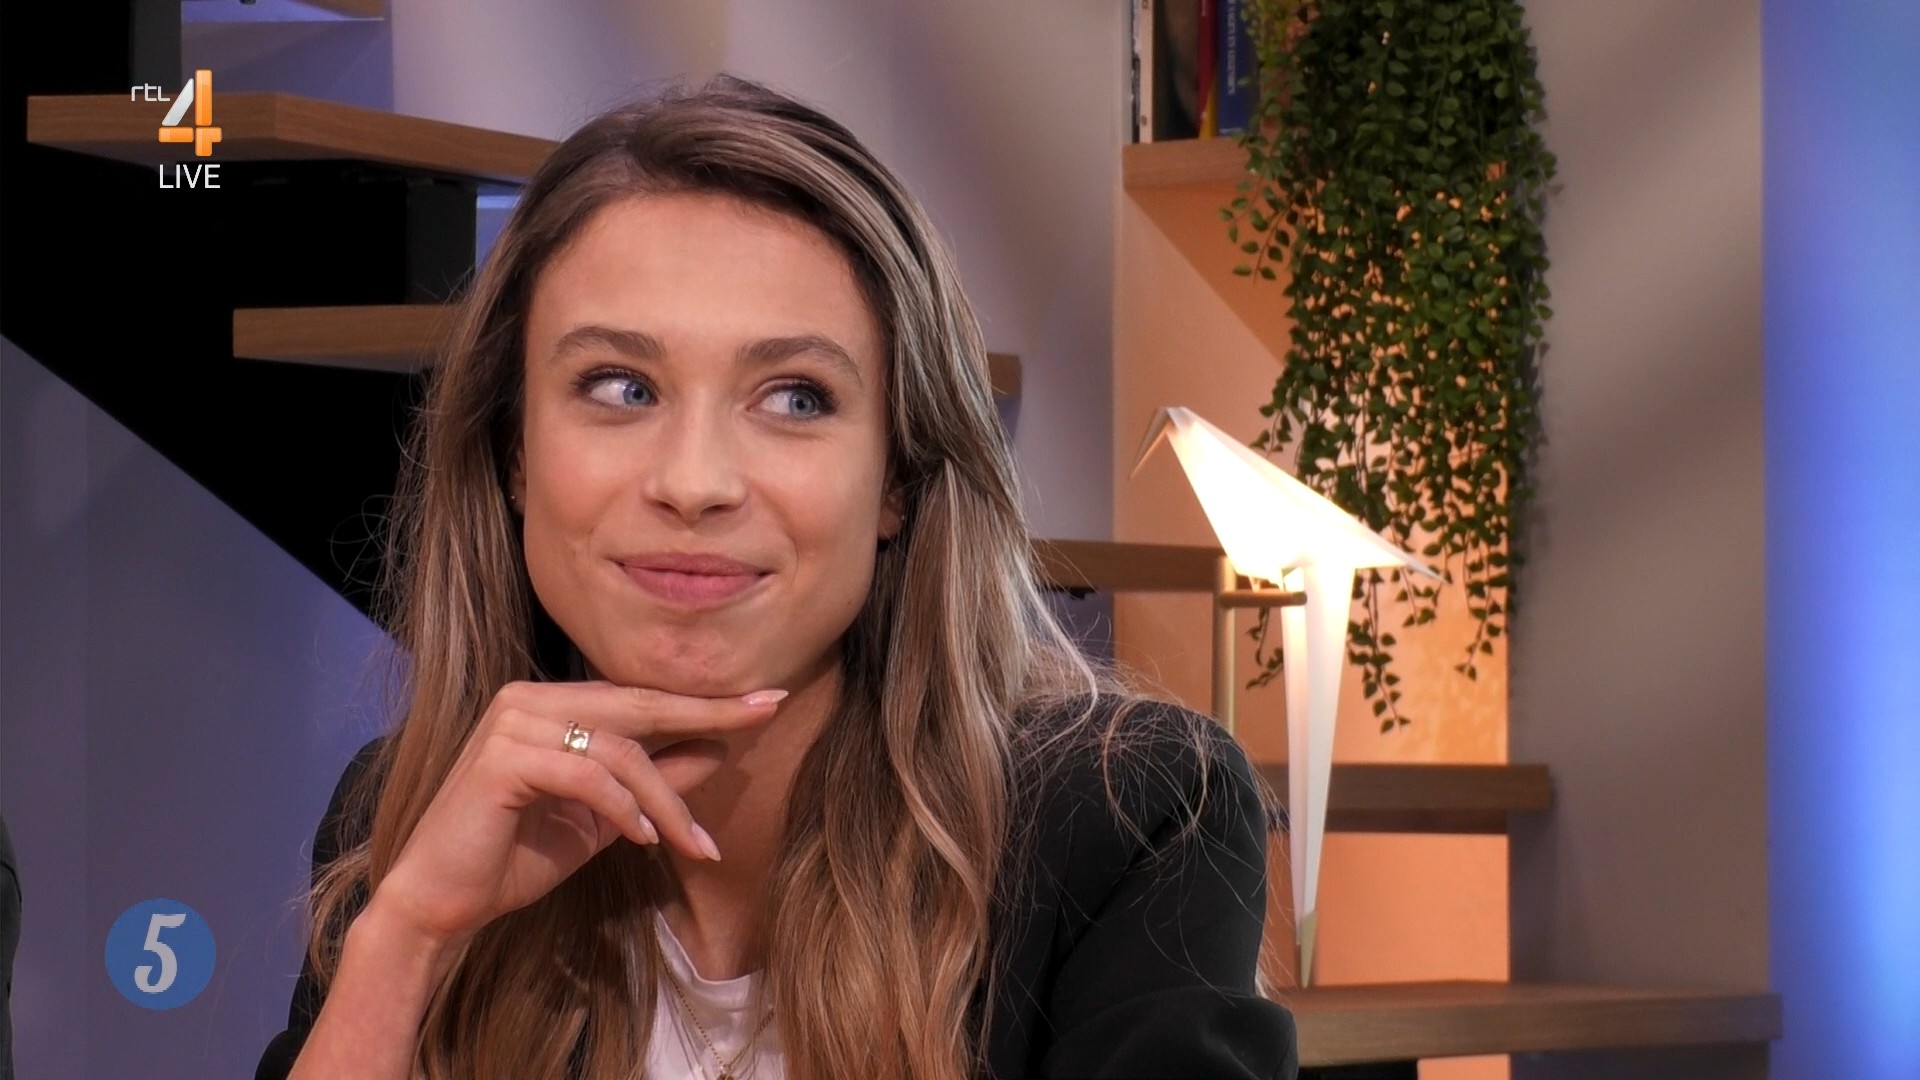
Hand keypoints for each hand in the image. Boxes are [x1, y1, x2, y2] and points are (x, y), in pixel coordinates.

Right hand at [369, 679, 784, 947]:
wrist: (439, 904)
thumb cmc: (515, 857)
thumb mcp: (604, 820)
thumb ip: (654, 783)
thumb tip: (717, 749)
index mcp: (549, 705)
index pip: (639, 699)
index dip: (703, 702)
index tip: (766, 702)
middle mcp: (528, 700)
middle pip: (638, 707)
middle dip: (707, 715)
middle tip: (767, 715)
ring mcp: (511, 724)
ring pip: (619, 750)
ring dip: (666, 801)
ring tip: (693, 844)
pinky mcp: (501, 759)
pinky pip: (587, 775)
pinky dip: (623, 807)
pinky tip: (642, 839)